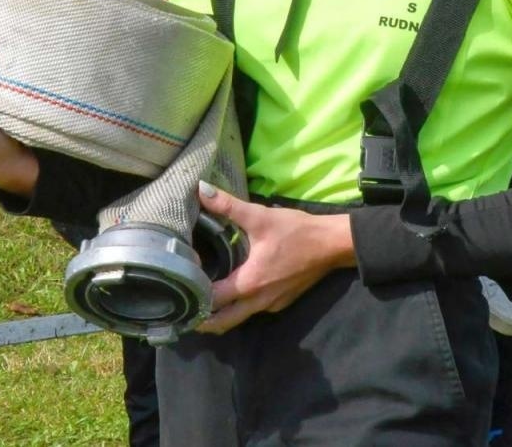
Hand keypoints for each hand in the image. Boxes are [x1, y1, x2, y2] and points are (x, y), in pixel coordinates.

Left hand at [196, 182, 355, 333]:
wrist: (332, 245)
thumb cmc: (296, 232)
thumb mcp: (260, 217)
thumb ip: (227, 206)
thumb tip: (201, 189)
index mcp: (249, 283)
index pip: (212, 300)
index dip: (194, 293)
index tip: (178, 285)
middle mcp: (258, 301)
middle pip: (223, 323)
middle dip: (202, 320)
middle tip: (182, 309)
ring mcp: (271, 305)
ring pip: (239, 319)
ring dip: (220, 315)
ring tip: (201, 301)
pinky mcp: (281, 301)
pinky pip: (254, 310)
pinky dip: (239, 307)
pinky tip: (234, 289)